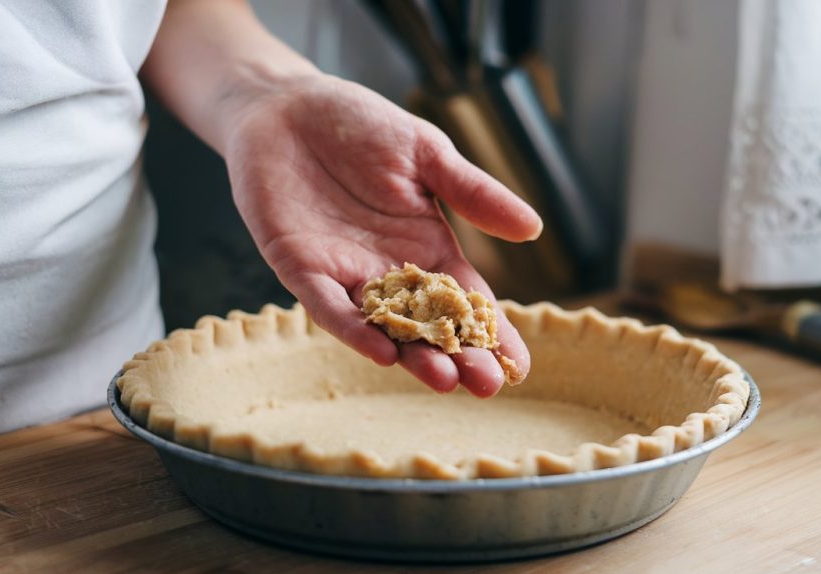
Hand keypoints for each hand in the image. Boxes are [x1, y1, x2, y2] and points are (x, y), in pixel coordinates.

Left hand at [222, 72, 541, 396]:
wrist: (287, 105)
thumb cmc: (360, 125)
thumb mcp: (427, 154)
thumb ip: (473, 194)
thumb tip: (533, 229)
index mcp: (427, 246)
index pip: (466, 301)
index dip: (492, 334)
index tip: (519, 368)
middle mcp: (389, 271)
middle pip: (428, 326)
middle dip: (457, 357)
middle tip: (486, 386)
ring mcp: (345, 273)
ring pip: (382, 327)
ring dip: (410, 356)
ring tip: (443, 381)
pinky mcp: (300, 266)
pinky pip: (327, 305)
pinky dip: (352, 328)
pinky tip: (381, 352)